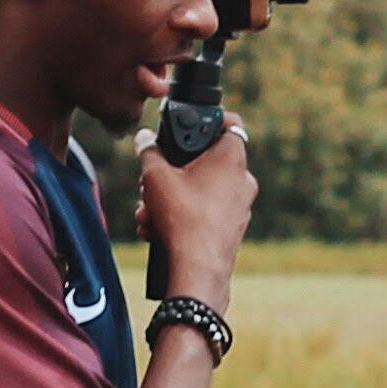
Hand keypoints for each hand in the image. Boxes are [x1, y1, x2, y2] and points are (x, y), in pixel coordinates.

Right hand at [135, 120, 256, 310]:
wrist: (198, 269)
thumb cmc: (183, 217)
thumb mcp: (155, 176)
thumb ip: (148, 150)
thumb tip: (144, 139)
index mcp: (232, 157)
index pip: (228, 122)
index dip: (207, 119)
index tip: (188, 124)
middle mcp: (242, 178)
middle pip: (203, 160)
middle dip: (170, 172)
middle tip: (150, 184)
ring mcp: (240, 204)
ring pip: (198, 189)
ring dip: (167, 199)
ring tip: (148, 214)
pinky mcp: (232, 226)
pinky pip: (202, 211)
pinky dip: (179, 216)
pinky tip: (156, 230)